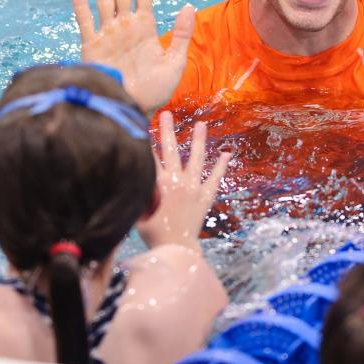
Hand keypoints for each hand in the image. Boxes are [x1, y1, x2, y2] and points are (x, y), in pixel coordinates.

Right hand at [71, 0, 194, 114]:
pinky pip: (85, 21)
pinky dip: (80, 4)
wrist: (132, 110)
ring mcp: (108, 35)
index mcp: (145, 28)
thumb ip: (182, 35)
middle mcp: (125, 27)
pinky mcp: (92, 47)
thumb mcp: (175, 62)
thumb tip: (189, 6)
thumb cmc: (155, 91)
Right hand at [136, 111, 230, 250]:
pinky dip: (221, 166)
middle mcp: (178, 182)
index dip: (146, 141)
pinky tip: (226, 153)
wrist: (176, 250)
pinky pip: (215, 179)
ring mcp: (194, 188)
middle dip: (167, 131)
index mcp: (159, 184)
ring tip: (201, 124)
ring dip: (198, 140)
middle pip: (171, 150)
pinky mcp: (205, 197)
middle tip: (166, 113)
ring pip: (197, 159)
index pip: (151, 157)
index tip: (143, 124)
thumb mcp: (140, 212)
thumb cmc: (154, 234)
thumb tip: (137, 177)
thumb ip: (141, 193)